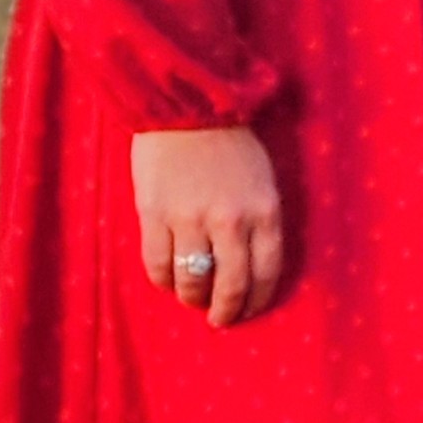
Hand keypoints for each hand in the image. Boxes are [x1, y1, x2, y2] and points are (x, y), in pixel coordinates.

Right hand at [131, 125, 285, 326]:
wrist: (184, 104)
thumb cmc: (229, 141)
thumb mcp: (262, 180)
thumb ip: (259, 220)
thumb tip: (250, 263)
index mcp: (265, 211)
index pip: (268, 273)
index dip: (258, 300)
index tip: (249, 310)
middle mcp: (231, 220)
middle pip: (231, 285)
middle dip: (226, 310)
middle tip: (220, 318)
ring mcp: (190, 219)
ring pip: (192, 280)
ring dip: (193, 297)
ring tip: (192, 298)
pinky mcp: (154, 213)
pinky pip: (157, 264)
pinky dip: (163, 280)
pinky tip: (167, 281)